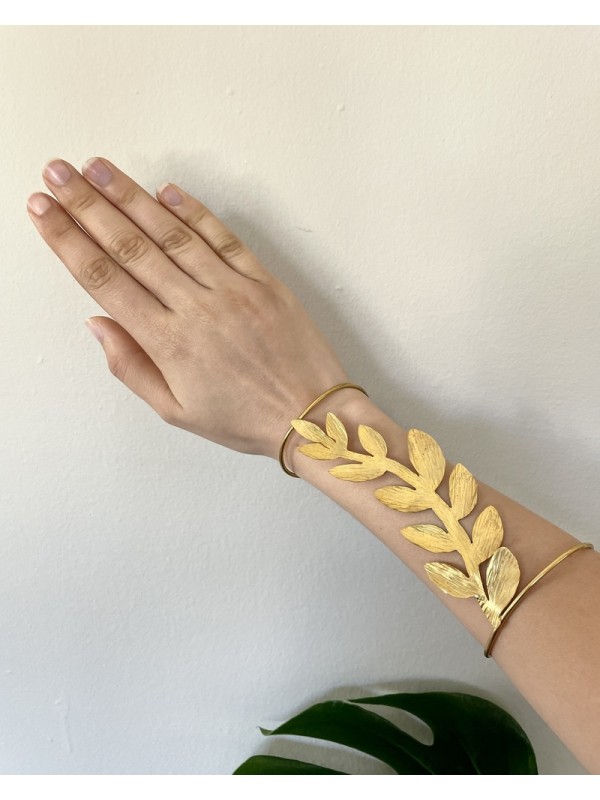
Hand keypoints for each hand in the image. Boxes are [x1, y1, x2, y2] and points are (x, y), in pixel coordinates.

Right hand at [27, 158, 348, 458]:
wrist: (311, 417)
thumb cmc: (245, 418)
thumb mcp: (176, 410)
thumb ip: (131, 366)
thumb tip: (98, 324)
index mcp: (169, 343)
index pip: (105, 280)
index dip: (68, 241)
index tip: (44, 212)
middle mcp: (196, 309)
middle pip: (131, 247)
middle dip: (88, 206)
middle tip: (58, 174)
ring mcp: (232, 289)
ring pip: (172, 234)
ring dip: (132, 197)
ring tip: (99, 169)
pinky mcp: (262, 281)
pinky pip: (223, 238)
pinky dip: (194, 212)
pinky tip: (167, 191)